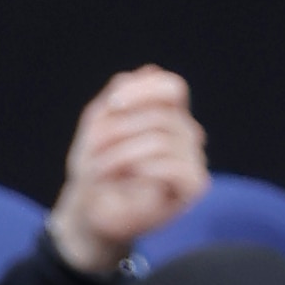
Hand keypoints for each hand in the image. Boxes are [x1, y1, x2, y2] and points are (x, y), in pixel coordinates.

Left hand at [47, 65, 209, 274]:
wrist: (90, 214)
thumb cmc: (96, 170)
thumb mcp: (97, 126)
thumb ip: (121, 96)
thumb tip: (149, 70)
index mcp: (167, 115)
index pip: (172, 87)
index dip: (144, 90)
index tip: (113, 105)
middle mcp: (186, 133)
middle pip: (161, 115)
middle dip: (119, 131)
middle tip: (91, 153)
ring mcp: (193, 159)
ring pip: (162, 140)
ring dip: (121, 155)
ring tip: (101, 171)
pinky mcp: (193, 185)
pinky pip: (176, 166)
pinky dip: (145, 169)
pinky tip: (129, 178)